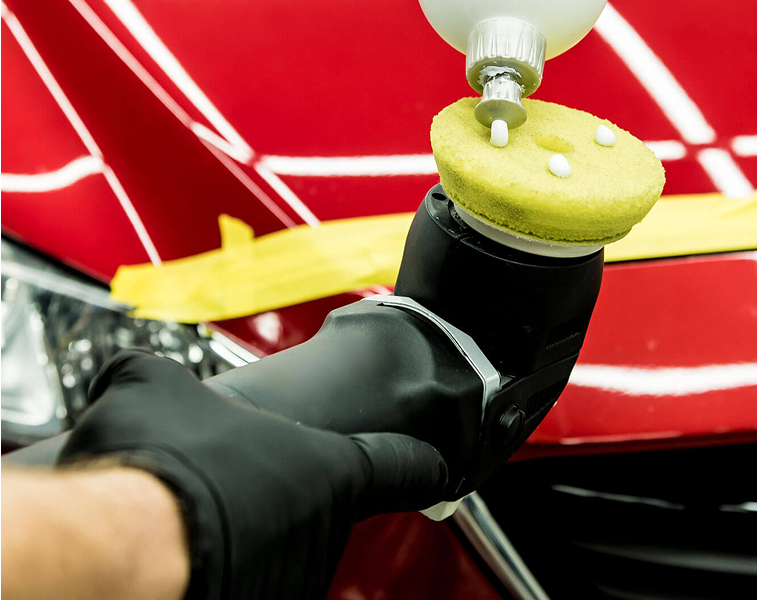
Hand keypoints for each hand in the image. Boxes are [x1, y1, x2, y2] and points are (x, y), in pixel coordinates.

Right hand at [57, 351, 446, 599]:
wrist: (122, 548)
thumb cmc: (156, 461)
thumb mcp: (150, 384)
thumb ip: (162, 378)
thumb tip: (134, 374)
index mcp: (324, 468)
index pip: (398, 465)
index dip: (420, 464)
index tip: (436, 467)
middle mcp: (320, 534)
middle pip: (309, 505)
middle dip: (269, 487)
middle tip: (217, 475)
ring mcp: (290, 586)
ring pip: (270, 547)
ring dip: (238, 529)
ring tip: (184, 513)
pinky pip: (241, 581)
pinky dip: (217, 566)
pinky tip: (176, 549)